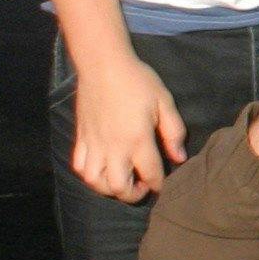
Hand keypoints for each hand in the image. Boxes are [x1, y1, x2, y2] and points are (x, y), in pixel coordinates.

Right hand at [68, 55, 184, 202]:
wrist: (103, 65)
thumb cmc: (137, 81)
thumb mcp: (164, 102)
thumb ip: (174, 132)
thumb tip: (179, 158)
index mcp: (137, 139)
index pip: (150, 173)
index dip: (159, 185)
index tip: (162, 185)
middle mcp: (113, 147)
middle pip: (119, 187)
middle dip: (133, 195)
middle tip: (142, 186)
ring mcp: (94, 144)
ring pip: (95, 182)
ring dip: (109, 188)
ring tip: (121, 180)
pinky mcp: (80, 138)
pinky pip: (79, 167)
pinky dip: (89, 175)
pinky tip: (101, 168)